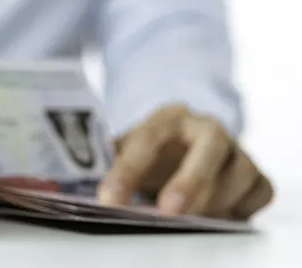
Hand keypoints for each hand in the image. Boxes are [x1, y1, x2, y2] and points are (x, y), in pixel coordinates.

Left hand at [97, 105, 273, 219]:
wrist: (187, 140)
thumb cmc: (154, 150)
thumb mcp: (128, 147)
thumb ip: (109, 161)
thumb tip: (80, 186)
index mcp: (167, 118)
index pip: (146, 139)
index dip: (127, 171)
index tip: (108, 199)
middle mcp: (206, 127)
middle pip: (207, 148)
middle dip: (188, 181)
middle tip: (166, 211)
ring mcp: (235, 148)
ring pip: (238, 173)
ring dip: (213, 202)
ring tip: (190, 220)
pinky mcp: (256, 171)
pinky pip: (258, 190)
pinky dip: (241, 207)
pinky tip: (218, 213)